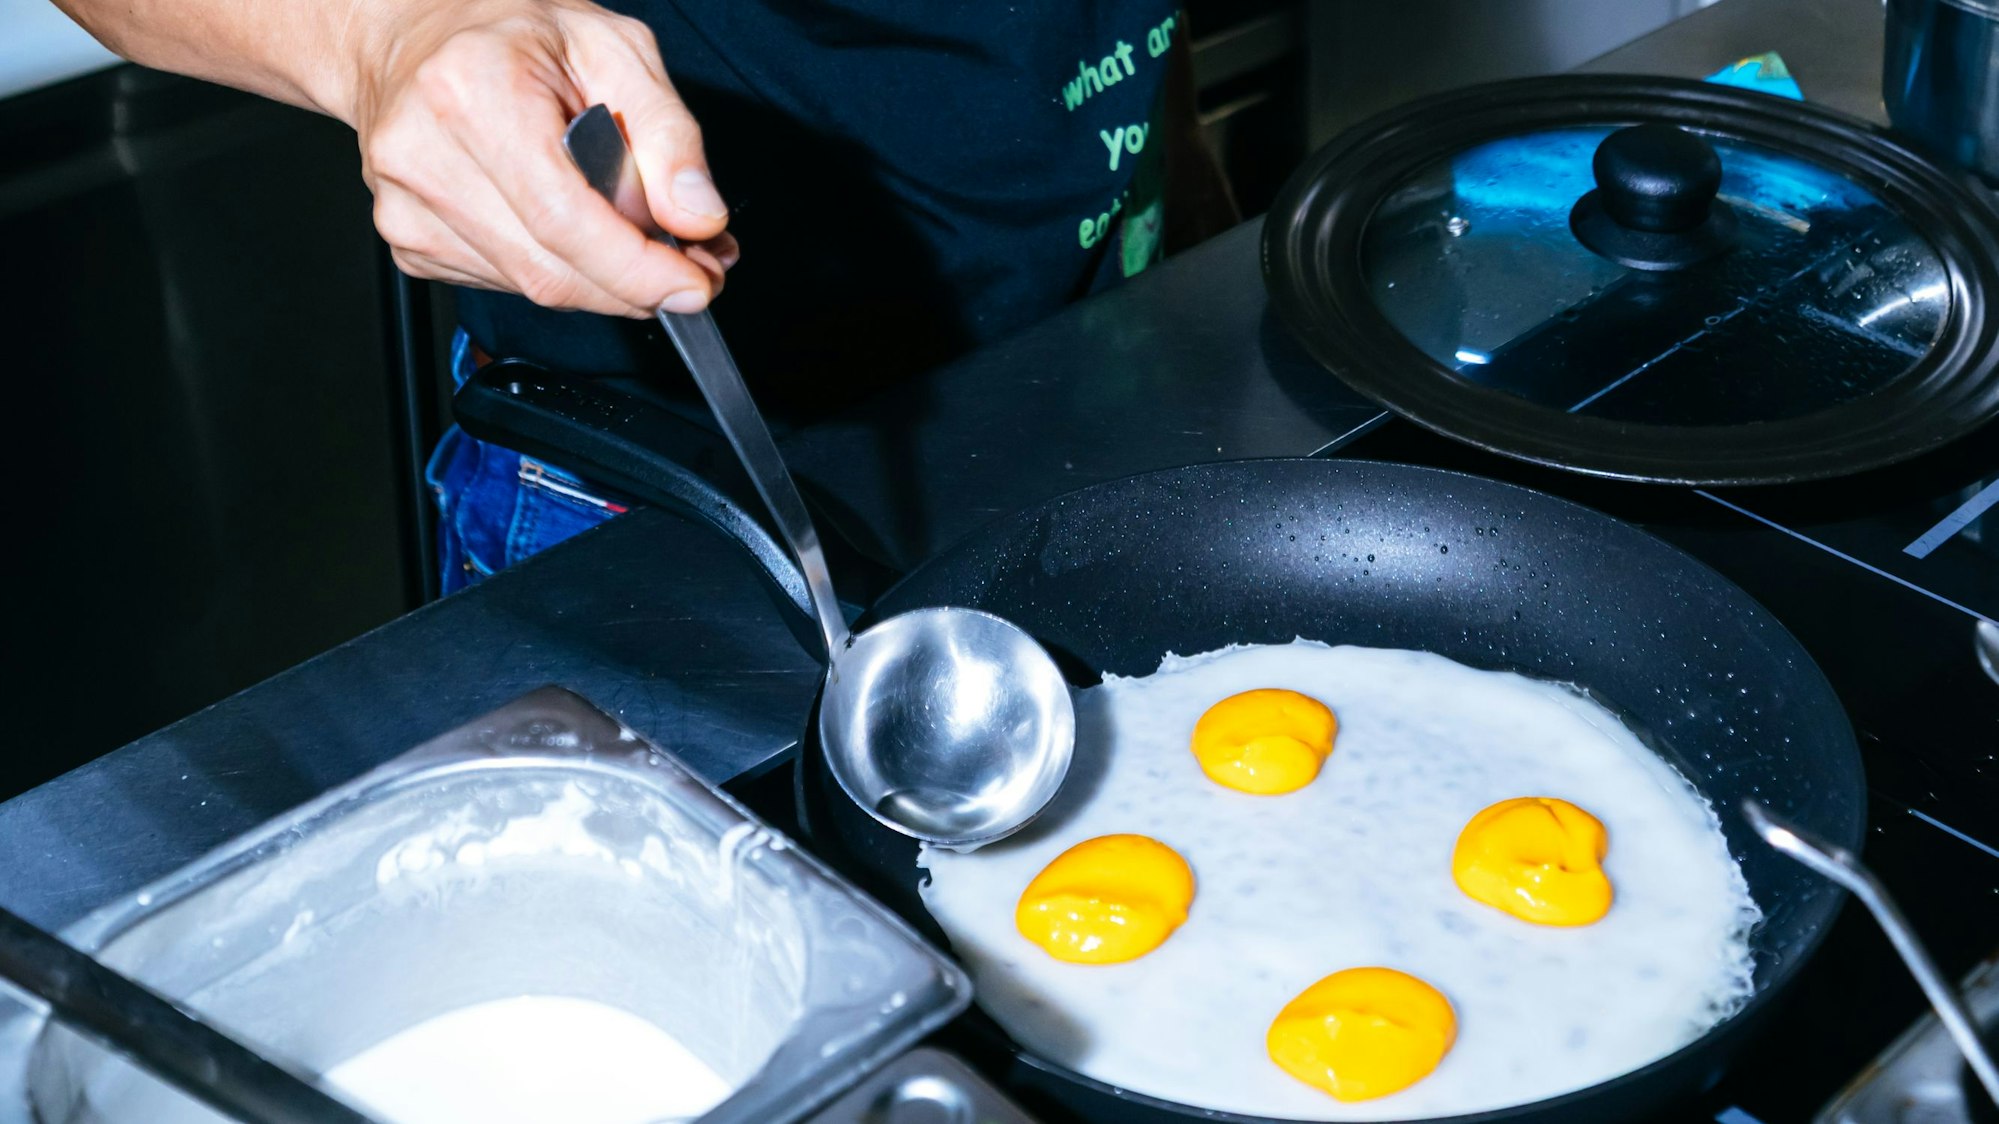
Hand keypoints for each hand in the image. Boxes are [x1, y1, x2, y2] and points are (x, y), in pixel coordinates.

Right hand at [350, 0, 735, 316]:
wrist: (421, 36)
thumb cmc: (515, 32)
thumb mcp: (616, 49)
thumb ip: (668, 134)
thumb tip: (696, 218)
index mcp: (472, 91)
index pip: (563, 220)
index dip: (637, 269)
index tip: (694, 285)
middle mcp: (425, 154)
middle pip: (551, 269)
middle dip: (636, 284)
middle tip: (692, 266)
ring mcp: (407, 206)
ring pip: (534, 286)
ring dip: (605, 283)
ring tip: (644, 242)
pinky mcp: (410, 243)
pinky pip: (507, 284)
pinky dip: (561, 273)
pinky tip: (580, 237)